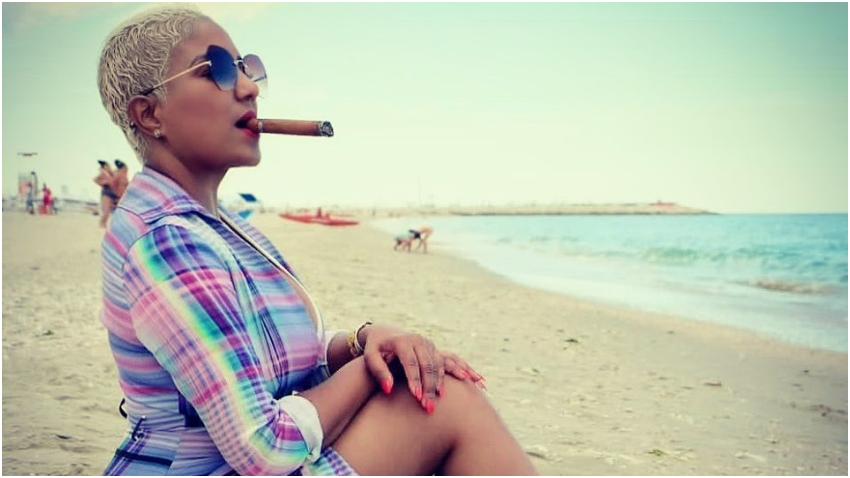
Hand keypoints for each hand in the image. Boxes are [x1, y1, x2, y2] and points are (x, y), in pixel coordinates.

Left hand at [360, 325, 485, 413]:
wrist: (385, 334)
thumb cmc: (376, 349)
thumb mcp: (370, 357)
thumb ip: (379, 372)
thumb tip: (389, 389)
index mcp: (403, 342)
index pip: (411, 363)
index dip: (415, 380)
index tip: (417, 398)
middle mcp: (419, 341)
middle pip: (428, 366)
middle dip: (430, 387)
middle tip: (429, 407)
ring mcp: (429, 345)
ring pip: (440, 365)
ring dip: (443, 383)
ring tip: (445, 399)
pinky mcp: (435, 350)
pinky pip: (451, 360)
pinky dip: (463, 370)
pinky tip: (476, 381)